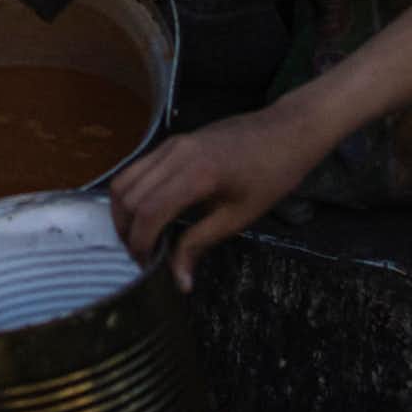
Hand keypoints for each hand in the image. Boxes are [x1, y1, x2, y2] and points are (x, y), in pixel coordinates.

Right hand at [110, 100, 331, 288]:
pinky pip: (139, 168)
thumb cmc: (271, 176)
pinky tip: (149, 214)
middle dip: (127, 232)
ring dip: (124, 212)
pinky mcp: (174, 140)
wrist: (286, 131)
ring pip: (126, 179)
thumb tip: (179, 281)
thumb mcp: (239, 216)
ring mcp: (172, 143)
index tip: (147, 267)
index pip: (148, 211)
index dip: (140, 243)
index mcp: (196, 174)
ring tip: (141, 238)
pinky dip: (133, 194)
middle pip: (128, 195)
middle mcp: (175, 153)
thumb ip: (200, 244)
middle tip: (143, 257)